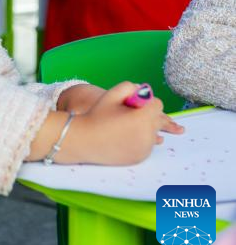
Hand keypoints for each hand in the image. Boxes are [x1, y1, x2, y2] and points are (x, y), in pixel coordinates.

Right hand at [63, 81, 184, 165]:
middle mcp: (147, 135)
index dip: (146, 102)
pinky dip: (141, 139)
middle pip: (158, 120)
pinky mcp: (141, 158)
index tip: (134, 103)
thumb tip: (143, 91)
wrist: (85, 140)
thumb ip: (130, 86)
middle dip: (147, 114)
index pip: (158, 105)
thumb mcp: (111, 94)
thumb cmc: (98, 115)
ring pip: (154, 133)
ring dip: (145, 127)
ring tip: (127, 125)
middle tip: (130, 114)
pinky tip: (127, 135)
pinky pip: (148, 144)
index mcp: (142, 118)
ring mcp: (145, 149)